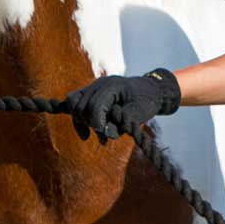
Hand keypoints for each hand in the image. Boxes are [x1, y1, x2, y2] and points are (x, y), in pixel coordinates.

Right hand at [63, 68, 180, 142]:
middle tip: (103, 139)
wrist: (150, 90)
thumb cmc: (146, 101)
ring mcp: (93, 86)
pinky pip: (74, 101)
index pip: (95, 106)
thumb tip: (104, 132)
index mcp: (113, 86)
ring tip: (96, 135)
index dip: (97, 123)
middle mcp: (99, 83)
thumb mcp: (139, 114)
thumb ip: (122, 123)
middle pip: (82, 106)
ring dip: (82, 122)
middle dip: (90, 124)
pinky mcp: (90, 92)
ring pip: (74, 104)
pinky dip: (76, 116)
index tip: (104, 136)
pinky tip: (83, 132)